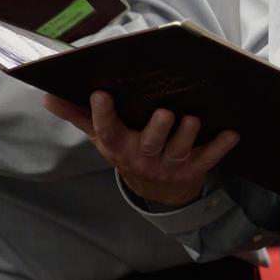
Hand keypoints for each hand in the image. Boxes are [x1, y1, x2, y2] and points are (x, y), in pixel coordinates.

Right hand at [44, 92, 236, 206]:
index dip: (102, 113)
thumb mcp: (102, 134)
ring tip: (192, 119)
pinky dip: (220, 147)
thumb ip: (78, 115)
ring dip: (186, 136)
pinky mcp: (192, 169)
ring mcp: (168, 164)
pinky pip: (207, 159)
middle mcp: (142, 155)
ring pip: (178, 151)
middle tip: (165, 112)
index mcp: (117, 144)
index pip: (106, 130)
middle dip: (157, 129)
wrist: (155, 188)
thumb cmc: (127, 147)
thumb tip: (46, 96)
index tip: (101, 92)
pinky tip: (232, 133)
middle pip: (148, 143)